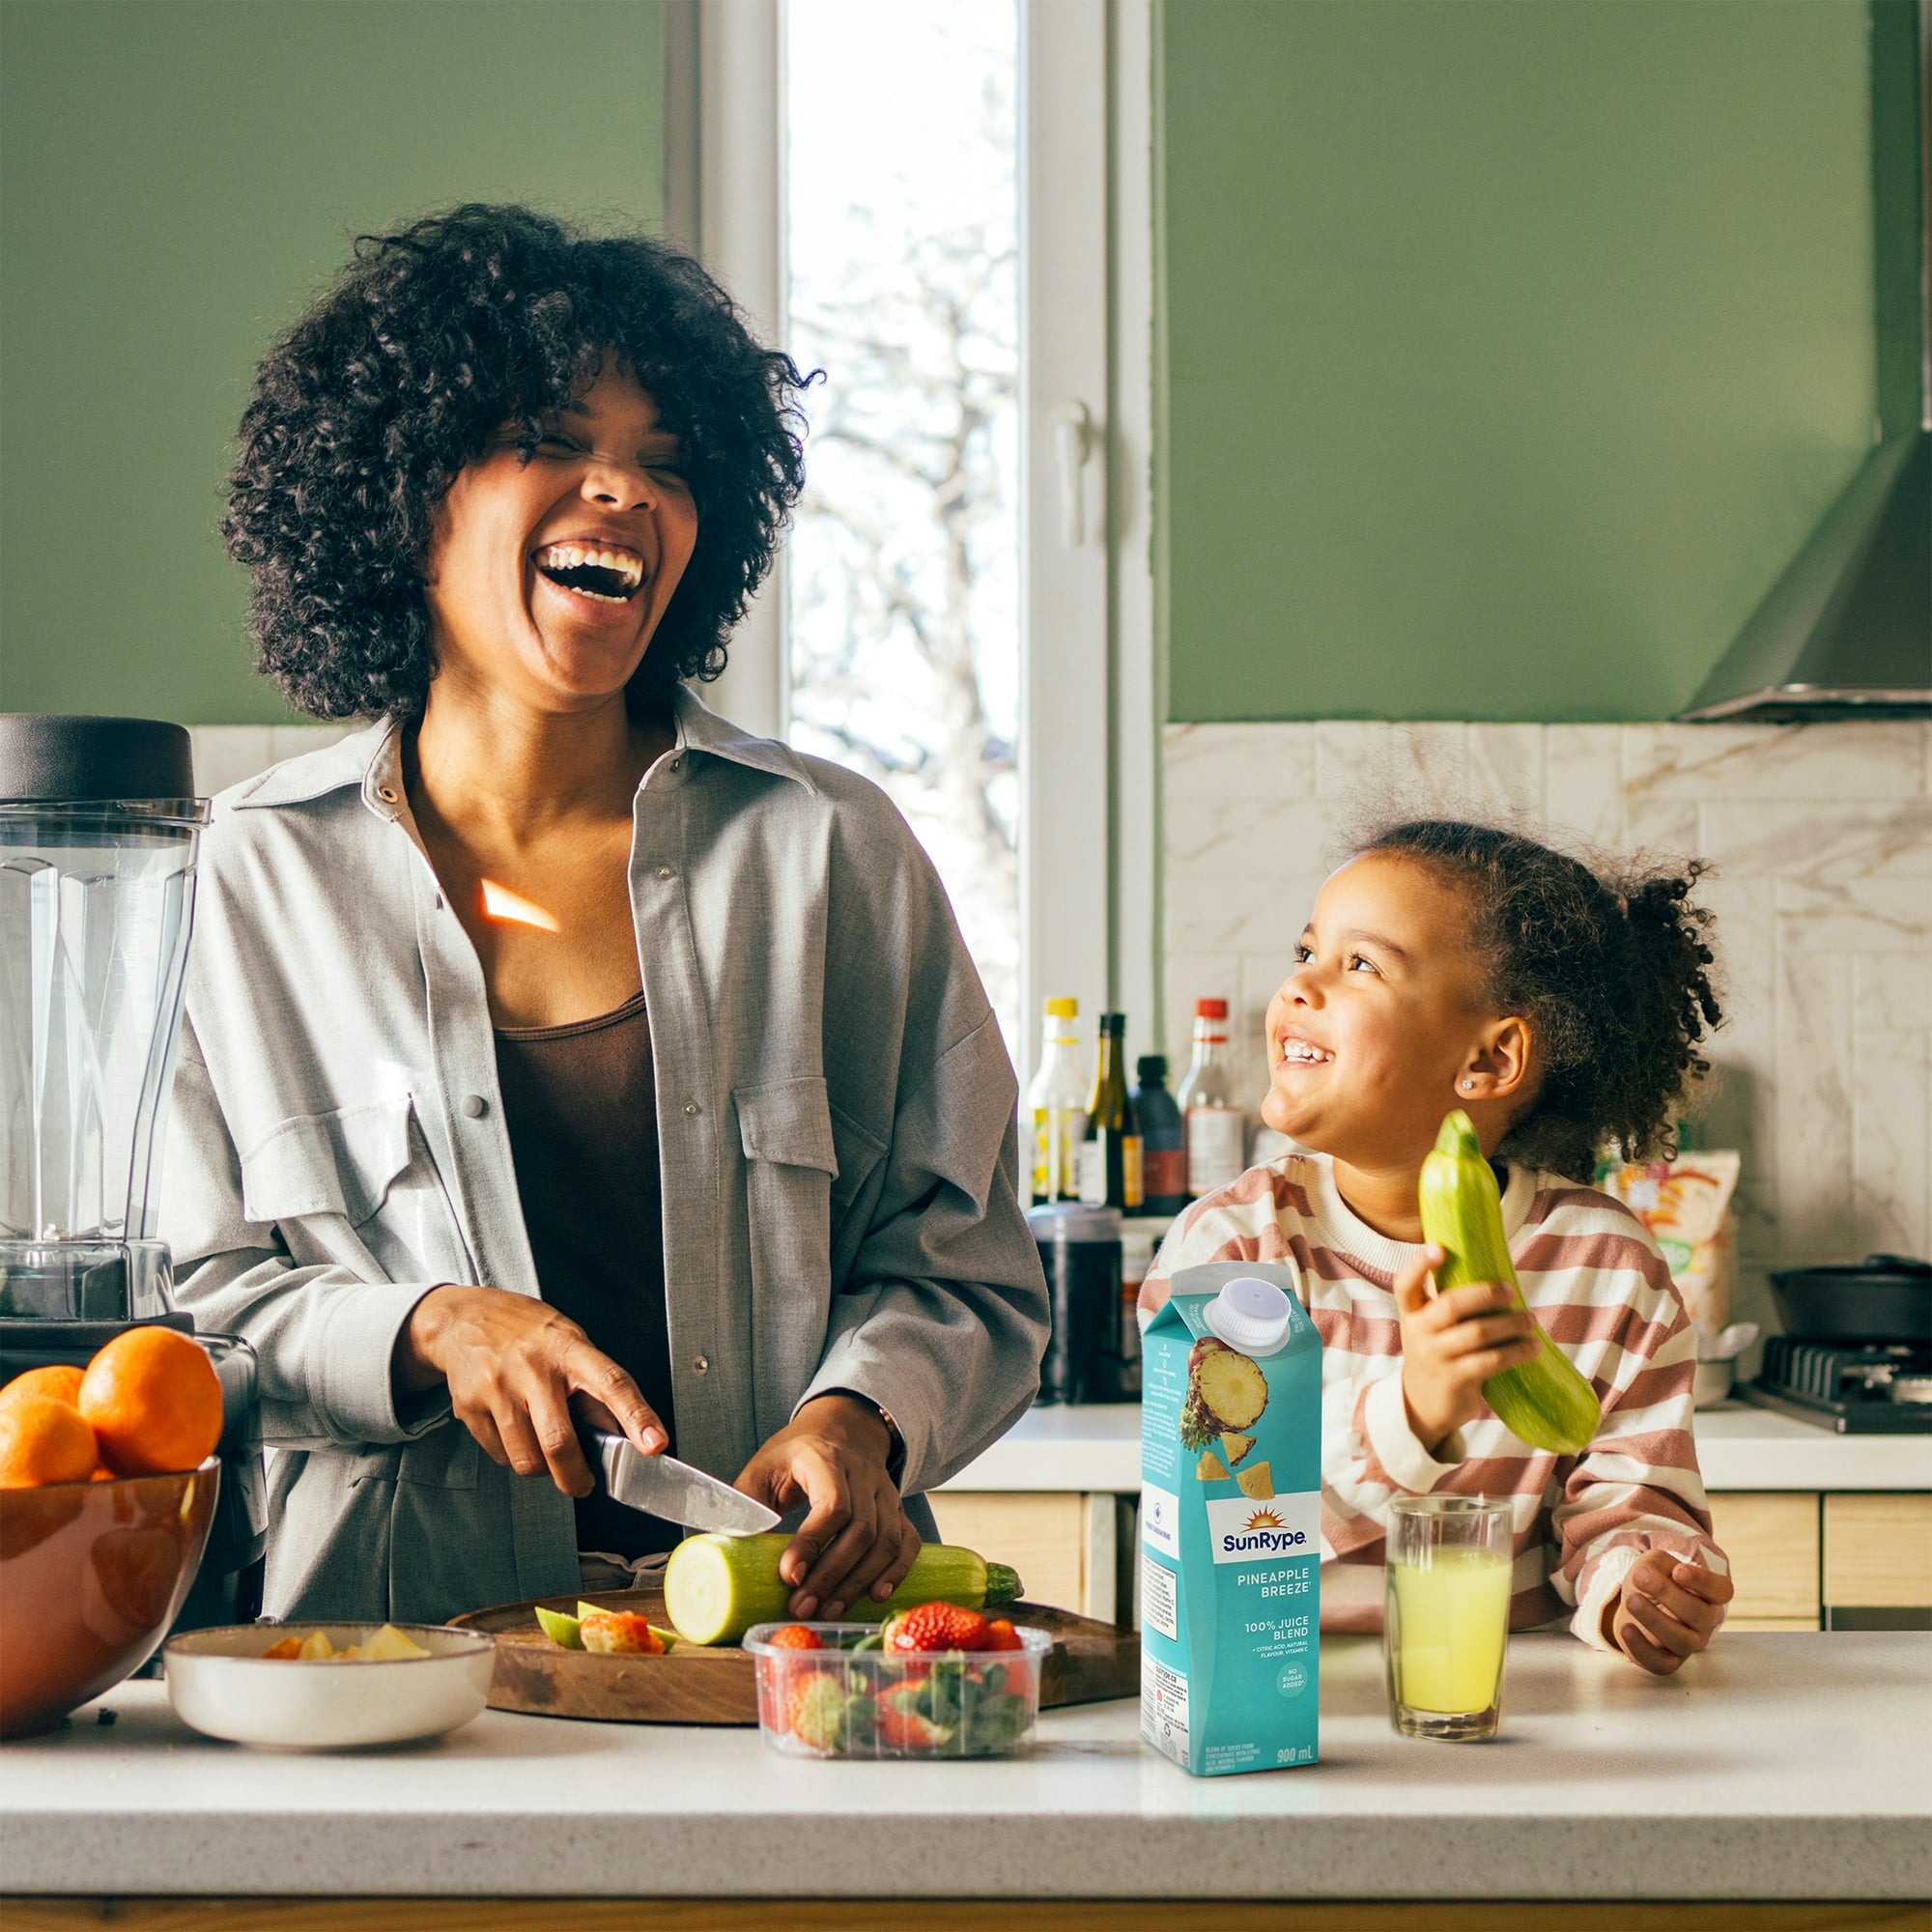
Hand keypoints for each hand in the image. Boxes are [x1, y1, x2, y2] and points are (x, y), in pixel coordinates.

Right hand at [396, 1283, 665, 1495]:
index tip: (655, 1445)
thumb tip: (625, 1434)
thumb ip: (595, 1387)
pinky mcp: (469, 1407)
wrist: (464, 1319)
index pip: (611, 1383)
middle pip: (559, 1440)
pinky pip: (500, 1456)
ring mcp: (497, 1387)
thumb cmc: (526, 1332)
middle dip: (575, 1476)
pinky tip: (513, 1429)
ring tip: (542, 1446)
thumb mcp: (569, 1342)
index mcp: (568, 1347)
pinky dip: (513, 1455)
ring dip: (541, 1468)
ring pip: (527, 1459)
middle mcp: (532, 1367)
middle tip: (583, 1484)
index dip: (636, 1417)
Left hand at [735, 1395, 919, 1620]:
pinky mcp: (898, 1508)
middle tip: (802, 1607)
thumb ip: (747, 1506)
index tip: (789, 1576)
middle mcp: (864, 1475)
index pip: (832, 1503)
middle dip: (832, 1575)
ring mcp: (886, 1492)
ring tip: (829, 1611)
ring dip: (859, 1582)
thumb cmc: (795, 1454)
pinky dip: (897, 1570)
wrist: (840, 1428)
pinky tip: (876, 1595)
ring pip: (886, 1541)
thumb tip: (730, 1554)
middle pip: (862, 1530)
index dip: (812, 1543)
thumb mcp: (763, 1468)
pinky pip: (907, 1542)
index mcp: (826, 1460)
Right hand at [1393, 1244, 1539, 1452]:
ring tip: (1530, 1320)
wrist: (1424, 1404)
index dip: (1420, 1264)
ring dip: (1510, 1324)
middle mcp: (1418, 1332)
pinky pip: (1491, 1361)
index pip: (1405, 1283)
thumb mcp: (1430, 1326)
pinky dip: (1516, 1352)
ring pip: (1477, 1333)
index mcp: (1411, 1312)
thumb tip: (1492, 1270)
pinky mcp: (1455, 1379)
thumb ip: (1448, 1302)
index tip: (1439, 1248)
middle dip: (1485, 1294)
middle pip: (1451, 1305)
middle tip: (1510, 1290)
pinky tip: (1532, 1348)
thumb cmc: (1437, 1352)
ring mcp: (1435, 1357)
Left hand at [1605, 1549, 1733, 1673]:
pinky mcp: (1668, 1662)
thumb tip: (1649, 1574)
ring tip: (1631, 1600)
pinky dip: (1642, 1647)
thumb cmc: (1652, 1581)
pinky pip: (1661, 1663)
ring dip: (1655, 1620)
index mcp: (1707, 1595)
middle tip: (1640, 1576)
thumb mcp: (1655, 1563)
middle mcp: (1704, 1623)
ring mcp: (1689, 1644)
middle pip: (1698, 1614)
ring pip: (1681, 1640)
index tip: (1678, 1571)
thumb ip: (1657, 1563)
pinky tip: (1626, 1628)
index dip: (1703, 1581)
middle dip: (1667, 1594)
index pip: (1721, 1591)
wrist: (1634, 1604)